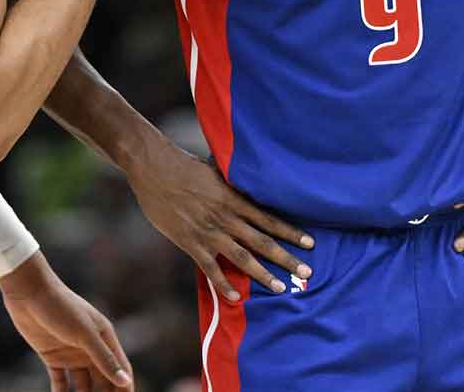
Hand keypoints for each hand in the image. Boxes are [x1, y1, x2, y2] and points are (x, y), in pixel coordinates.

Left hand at [0, 253, 132, 391]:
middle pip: (102, 380)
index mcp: (104, 339)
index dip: (125, 388)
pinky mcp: (52, 357)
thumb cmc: (61, 307)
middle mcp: (90, 348)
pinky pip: (60, 382)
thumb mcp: (84, 333)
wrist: (28, 292)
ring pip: (82, 384)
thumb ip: (104, 358)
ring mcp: (71, 353)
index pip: (120, 370)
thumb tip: (125, 381)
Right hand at [125, 139, 313, 301]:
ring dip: (262, 274)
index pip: (269, 219)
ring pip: (241, 257)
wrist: (153, 168)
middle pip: (262, 241)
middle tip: (306, 272)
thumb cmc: (183, 165)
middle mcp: (225, 217)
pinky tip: (235, 298)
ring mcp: (207, 232)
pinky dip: (223, 284)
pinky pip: (210, 268)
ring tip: (280, 287)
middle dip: (285, 258)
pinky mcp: (190, 242)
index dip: (291, 232)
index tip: (310, 243)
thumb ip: (232, 183)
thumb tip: (249, 181)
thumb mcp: (215, 170)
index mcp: (233, 198)